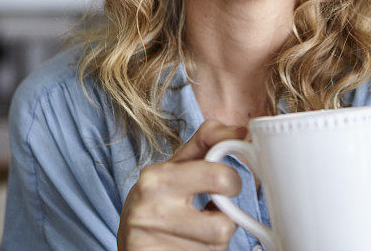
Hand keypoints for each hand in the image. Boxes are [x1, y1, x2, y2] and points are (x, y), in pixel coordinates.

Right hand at [117, 120, 247, 249]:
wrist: (129, 240)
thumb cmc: (159, 198)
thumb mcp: (177, 164)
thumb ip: (208, 142)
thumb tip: (241, 131)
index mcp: (156, 178)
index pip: (219, 176)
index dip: (232, 181)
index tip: (227, 183)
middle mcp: (153, 212)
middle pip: (223, 225)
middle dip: (227, 216)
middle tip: (216, 209)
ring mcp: (157, 244)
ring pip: (218, 245)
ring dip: (216, 238)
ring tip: (197, 229)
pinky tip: (190, 243)